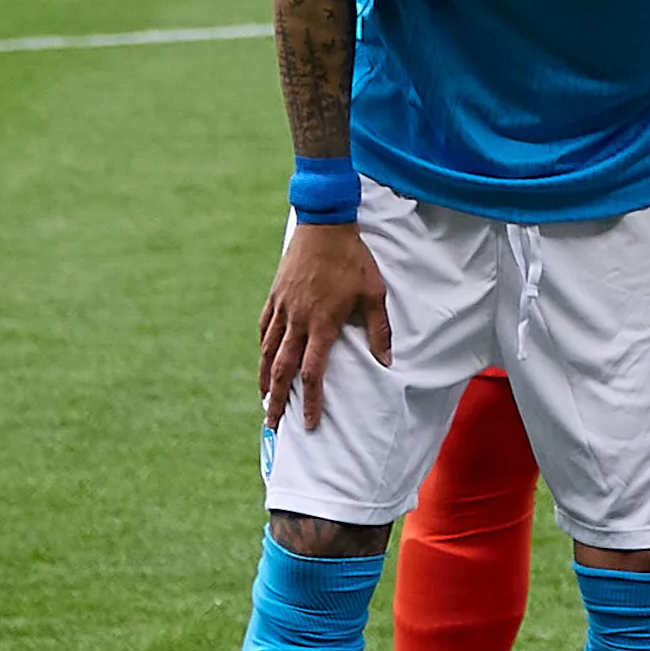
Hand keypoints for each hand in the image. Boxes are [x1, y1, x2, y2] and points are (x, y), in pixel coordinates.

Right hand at [259, 223, 389, 431]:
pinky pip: (264, 329)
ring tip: (264, 400)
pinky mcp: (274, 296)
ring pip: (267, 352)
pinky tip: (263, 359)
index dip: (310, 400)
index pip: (313, 372)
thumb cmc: (354, 260)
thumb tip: (387, 361)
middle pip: (282, 369)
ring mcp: (282, 308)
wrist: (324, 226)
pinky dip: (262, 348)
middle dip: (277, 400)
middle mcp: (297, 321)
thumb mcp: (374, 294)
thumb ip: (379, 330)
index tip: (309, 422)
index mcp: (322, 323)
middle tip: (273, 424)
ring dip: (265, 379)